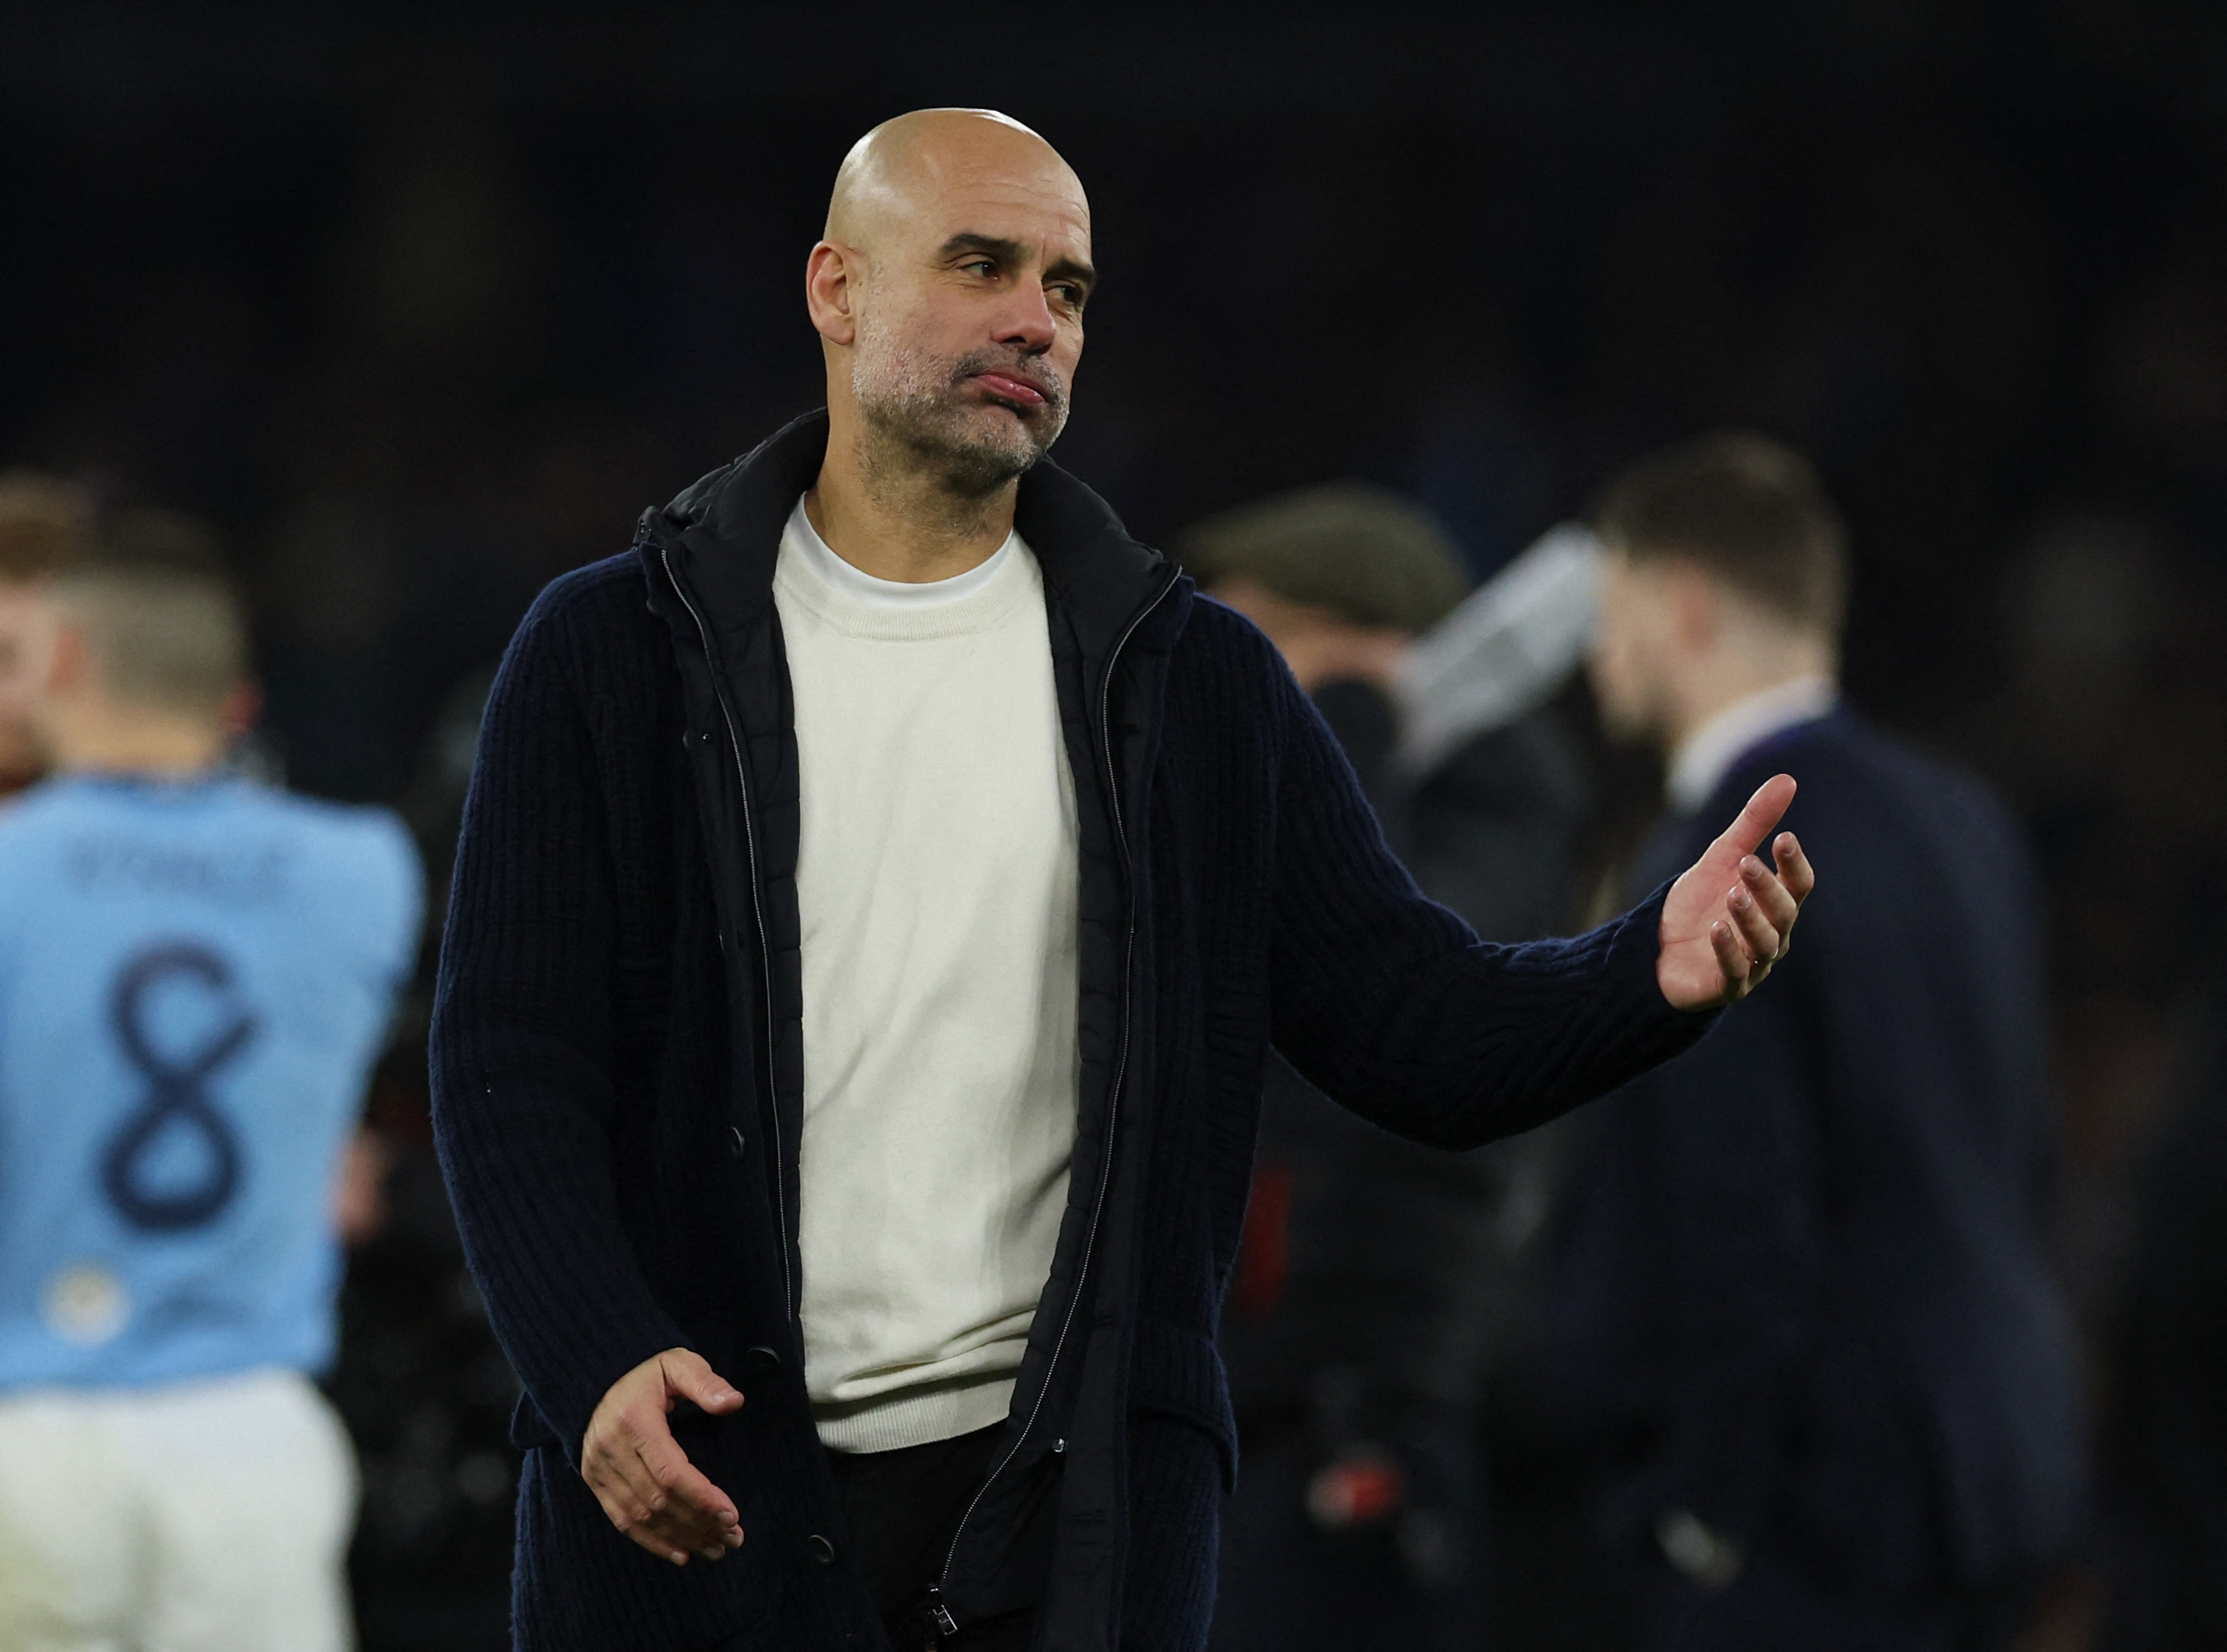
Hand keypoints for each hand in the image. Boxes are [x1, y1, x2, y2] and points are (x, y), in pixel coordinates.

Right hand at [581, 1348, 745, 1565]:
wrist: (595, 1375)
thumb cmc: (646, 1371)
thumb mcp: (677, 1363)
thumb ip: (705, 1383)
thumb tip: (733, 1402)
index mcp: (634, 1421)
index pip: (670, 1472)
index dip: (701, 1498)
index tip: (731, 1514)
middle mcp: (611, 1450)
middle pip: (658, 1500)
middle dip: (698, 1523)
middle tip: (733, 1538)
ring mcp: (599, 1469)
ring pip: (641, 1517)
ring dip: (680, 1537)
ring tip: (716, 1547)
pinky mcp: (594, 1481)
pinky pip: (622, 1520)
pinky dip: (651, 1541)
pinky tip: (680, 1552)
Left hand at [1656, 774, 1814, 1010]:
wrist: (1656, 949)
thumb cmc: (1698, 904)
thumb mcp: (1722, 857)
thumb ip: (1754, 823)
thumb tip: (1787, 779)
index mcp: (1775, 903)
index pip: (1798, 884)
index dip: (1794, 863)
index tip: (1784, 838)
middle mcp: (1772, 935)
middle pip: (1783, 912)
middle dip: (1767, 888)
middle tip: (1747, 863)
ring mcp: (1753, 963)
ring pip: (1764, 943)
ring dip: (1750, 918)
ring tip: (1733, 895)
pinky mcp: (1726, 986)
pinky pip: (1734, 972)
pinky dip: (1727, 951)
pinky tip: (1715, 930)